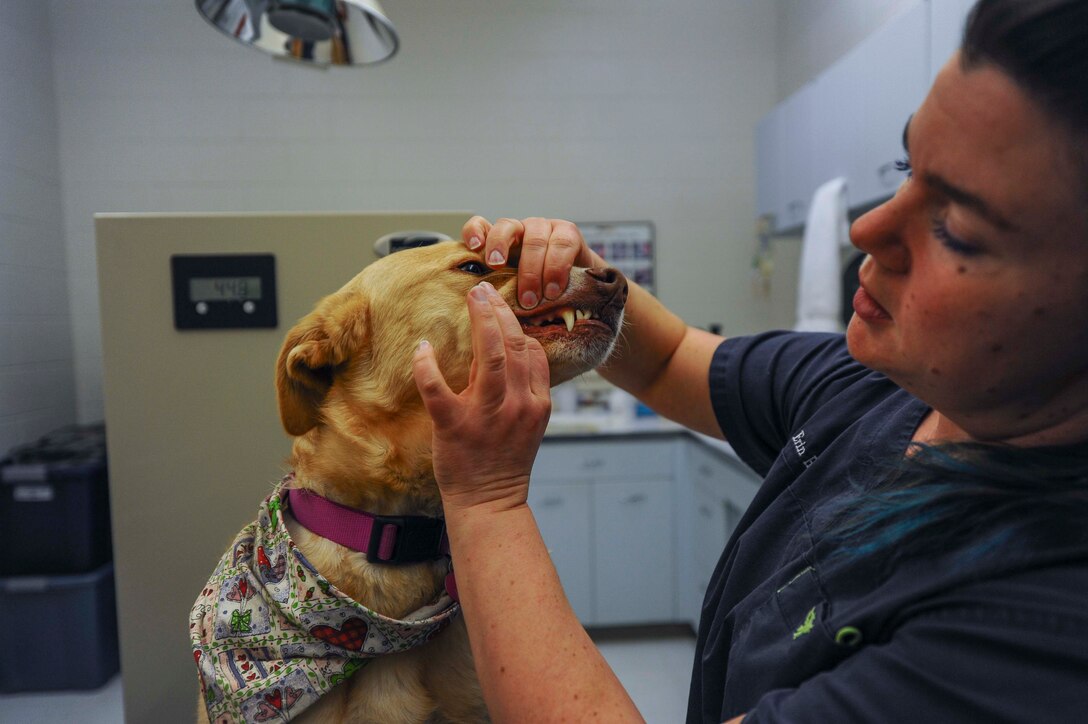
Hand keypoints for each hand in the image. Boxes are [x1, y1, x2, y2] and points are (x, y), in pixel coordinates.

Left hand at [412, 281, 551, 512]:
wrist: (489, 503)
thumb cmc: (505, 461)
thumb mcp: (529, 424)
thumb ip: (524, 389)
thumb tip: (510, 349)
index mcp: (537, 403)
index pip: (533, 351)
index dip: (517, 322)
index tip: (501, 304)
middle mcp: (516, 405)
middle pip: (513, 344)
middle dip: (498, 311)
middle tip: (483, 288)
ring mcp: (486, 416)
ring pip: (487, 357)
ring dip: (479, 321)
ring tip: (471, 297)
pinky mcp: (455, 427)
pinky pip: (438, 389)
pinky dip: (427, 365)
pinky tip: (422, 348)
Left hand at [462, 216, 606, 310]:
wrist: (580, 286)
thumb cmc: (540, 290)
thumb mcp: (514, 288)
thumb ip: (498, 286)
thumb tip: (481, 300)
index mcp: (502, 241)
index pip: (481, 225)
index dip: (475, 231)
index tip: (474, 247)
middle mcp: (521, 229)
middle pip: (507, 227)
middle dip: (502, 250)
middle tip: (497, 271)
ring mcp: (545, 227)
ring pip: (535, 239)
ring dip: (533, 271)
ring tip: (532, 299)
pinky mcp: (568, 232)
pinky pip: (562, 244)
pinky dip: (557, 268)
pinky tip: (554, 288)